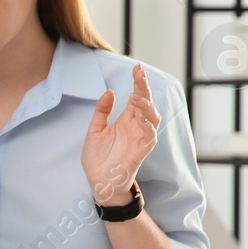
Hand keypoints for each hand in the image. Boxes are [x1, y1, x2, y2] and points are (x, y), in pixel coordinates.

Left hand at [83, 63, 159, 204]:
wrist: (98, 181)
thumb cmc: (98, 157)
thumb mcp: (95, 130)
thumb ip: (102, 111)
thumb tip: (109, 91)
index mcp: (126, 120)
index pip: (136, 96)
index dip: (138, 82)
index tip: (137, 67)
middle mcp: (136, 127)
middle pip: (146, 104)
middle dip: (145, 89)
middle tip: (139, 75)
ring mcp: (140, 139)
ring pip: (152, 119)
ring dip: (146, 107)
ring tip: (136, 97)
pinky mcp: (141, 152)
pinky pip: (150, 138)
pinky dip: (147, 127)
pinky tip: (140, 119)